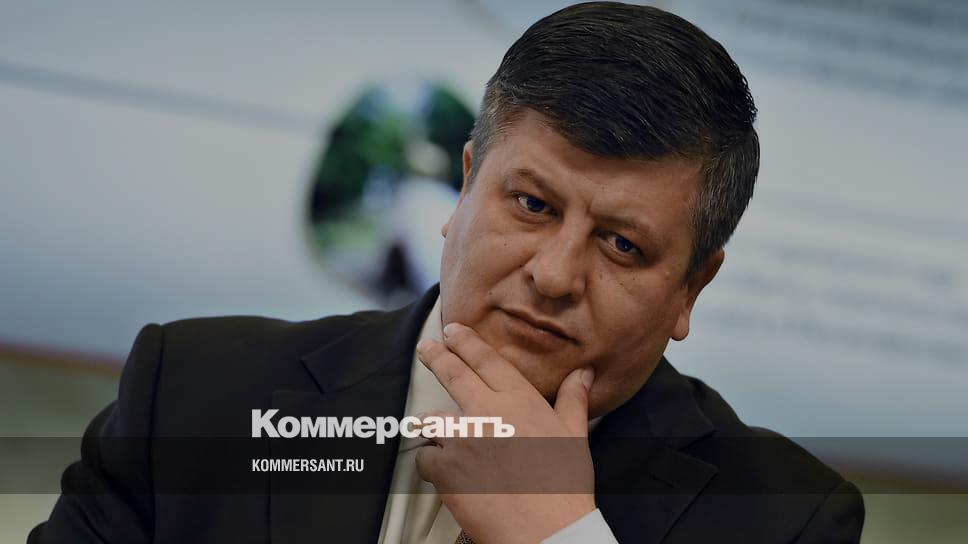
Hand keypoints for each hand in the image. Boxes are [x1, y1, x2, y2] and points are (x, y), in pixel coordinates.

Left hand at [415, 322, 596, 543]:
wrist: (545, 530)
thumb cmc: (564, 485)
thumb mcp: (574, 437)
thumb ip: (572, 400)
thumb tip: (582, 373)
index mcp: (518, 400)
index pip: (485, 359)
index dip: (465, 341)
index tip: (453, 331)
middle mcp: (487, 411)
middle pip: (452, 374)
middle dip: (436, 356)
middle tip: (426, 348)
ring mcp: (462, 439)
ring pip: (433, 419)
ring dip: (436, 426)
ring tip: (441, 434)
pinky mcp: (445, 468)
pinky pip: (427, 458)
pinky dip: (433, 464)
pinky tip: (447, 472)